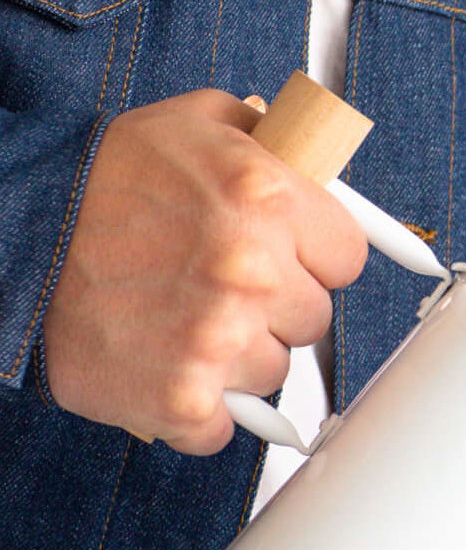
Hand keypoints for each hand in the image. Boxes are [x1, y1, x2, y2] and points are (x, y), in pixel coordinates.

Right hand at [43, 91, 366, 453]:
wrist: (10, 240)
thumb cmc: (96, 184)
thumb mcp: (186, 125)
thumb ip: (267, 139)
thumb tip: (321, 160)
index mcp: (264, 196)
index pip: (347, 255)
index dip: (312, 256)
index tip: (279, 254)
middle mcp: (250, 269)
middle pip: (314, 317)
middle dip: (273, 305)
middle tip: (208, 281)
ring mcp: (219, 338)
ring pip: (274, 372)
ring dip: (235, 354)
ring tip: (175, 315)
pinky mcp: (185, 399)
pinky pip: (228, 424)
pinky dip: (198, 408)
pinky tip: (161, 364)